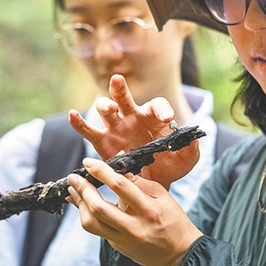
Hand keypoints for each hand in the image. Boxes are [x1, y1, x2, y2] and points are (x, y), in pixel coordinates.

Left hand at [67, 158, 202, 265]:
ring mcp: (124, 240)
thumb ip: (138, 181)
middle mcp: (134, 227)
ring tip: (74, 192)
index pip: (120, 186)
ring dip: (79, 205)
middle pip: (99, 208)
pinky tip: (84, 204)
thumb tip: (118, 162)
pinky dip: (88, 214)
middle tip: (73, 177)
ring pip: (91, 223)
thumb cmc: (174, 221)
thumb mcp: (163, 196)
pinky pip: (97, 229)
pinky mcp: (118, 247)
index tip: (88, 162)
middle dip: (83, 190)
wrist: (180, 255)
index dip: (101, 172)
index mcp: (149, 210)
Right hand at [69, 74, 198, 188]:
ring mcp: (116, 128)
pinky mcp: (102, 143)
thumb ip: (191, 148)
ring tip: (107, 108)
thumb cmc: (171, 166)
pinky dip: (78, 123)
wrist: (154, 184)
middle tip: (118, 81)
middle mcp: (132, 117)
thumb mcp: (186, 158)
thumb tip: (194, 138)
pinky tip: (72, 115)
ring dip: (104, 105)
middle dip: (120, 89)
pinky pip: (88, 131)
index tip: (166, 118)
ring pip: (105, 110)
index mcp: (154, 116)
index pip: (157, 105)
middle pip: (124, 98)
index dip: (161, 108)